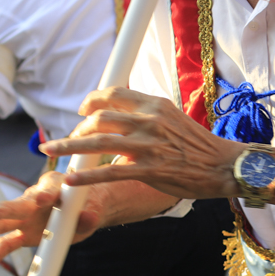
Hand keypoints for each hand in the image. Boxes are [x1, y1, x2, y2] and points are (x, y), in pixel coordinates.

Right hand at [0, 171, 104, 273]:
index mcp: (53, 186)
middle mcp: (34, 199)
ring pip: (2, 224)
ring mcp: (25, 217)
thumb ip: (90, 214)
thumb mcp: (95, 208)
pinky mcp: (22, 233)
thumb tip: (88, 217)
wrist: (84, 209)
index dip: (44, 194)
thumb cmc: (87, 204)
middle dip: (6, 209)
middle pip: (18, 204)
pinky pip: (6, 244)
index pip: (48, 189)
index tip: (41, 199)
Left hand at [40, 87, 242, 198]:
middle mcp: (149, 121)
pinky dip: (86, 176)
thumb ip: (147, 117)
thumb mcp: (173, 120)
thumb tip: (122, 120)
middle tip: (69, 139)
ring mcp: (148, 146)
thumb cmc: (198, 146)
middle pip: (100, 117)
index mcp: (155, 105)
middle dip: (78, 128)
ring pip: (98, 142)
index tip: (82, 110)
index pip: (114, 94)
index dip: (92, 100)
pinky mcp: (149, 169)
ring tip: (50, 151)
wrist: (224, 166)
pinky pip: (109, 172)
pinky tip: (71, 181)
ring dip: (69, 147)